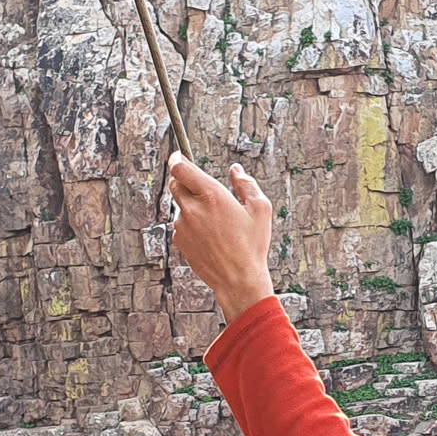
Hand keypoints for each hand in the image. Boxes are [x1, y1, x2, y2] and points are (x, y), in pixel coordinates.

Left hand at [166, 152, 275, 319]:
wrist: (238, 279)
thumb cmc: (252, 245)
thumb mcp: (260, 209)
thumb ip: (246, 184)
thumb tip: (236, 170)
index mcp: (212, 196)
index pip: (181, 168)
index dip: (177, 159)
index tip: (178, 156)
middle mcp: (193, 209)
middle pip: (175, 183)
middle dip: (185, 181)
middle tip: (201, 188)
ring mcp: (183, 226)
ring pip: (179, 205)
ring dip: (191, 205)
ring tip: (215, 221)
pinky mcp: (179, 241)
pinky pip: (180, 224)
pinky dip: (190, 224)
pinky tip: (209, 235)